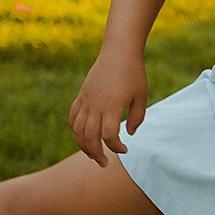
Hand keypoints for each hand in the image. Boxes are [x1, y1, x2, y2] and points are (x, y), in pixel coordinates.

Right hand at [68, 47, 147, 166]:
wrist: (119, 51)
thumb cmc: (134, 73)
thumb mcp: (142, 96)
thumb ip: (137, 117)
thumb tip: (129, 134)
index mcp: (111, 106)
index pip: (109, 135)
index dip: (116, 147)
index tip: (125, 149)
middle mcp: (95, 104)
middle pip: (89, 137)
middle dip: (95, 153)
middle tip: (104, 163)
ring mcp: (86, 100)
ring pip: (77, 129)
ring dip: (82, 145)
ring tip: (92, 154)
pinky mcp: (82, 95)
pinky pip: (73, 116)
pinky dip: (75, 130)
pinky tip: (83, 136)